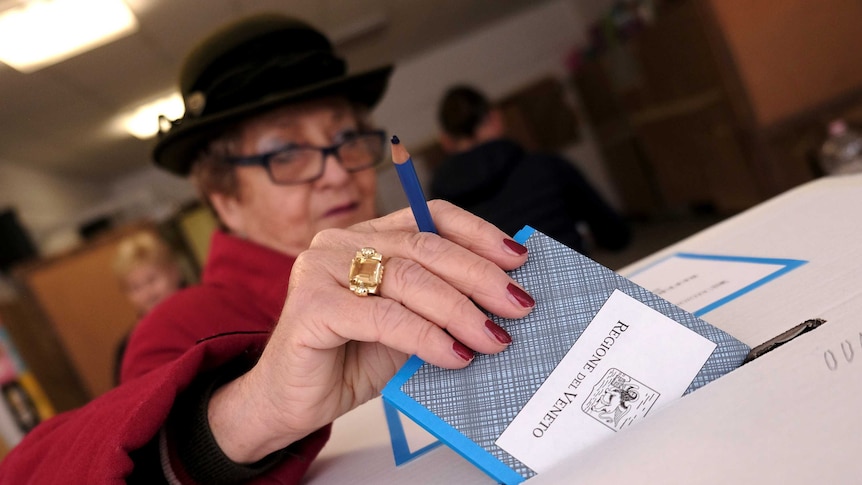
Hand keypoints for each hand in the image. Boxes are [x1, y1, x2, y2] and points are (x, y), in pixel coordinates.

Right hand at [208, 200, 532, 461]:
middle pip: (425, 247)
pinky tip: (454, 355)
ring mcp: (321, 270)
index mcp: (367, 237)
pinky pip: (382, 316)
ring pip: (408, 279)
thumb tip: (504, 301)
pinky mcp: (310, 306)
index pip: (431, 218)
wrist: (293, 401)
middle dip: (480, 276)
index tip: (518, 259)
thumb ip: (440, 305)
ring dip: (459, 310)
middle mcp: (342, 243)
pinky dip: (425, 336)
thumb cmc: (350, 360)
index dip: (479, 234)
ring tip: (493, 337)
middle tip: (517, 305)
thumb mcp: (408, 326)